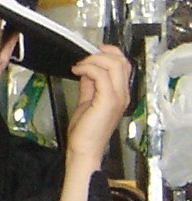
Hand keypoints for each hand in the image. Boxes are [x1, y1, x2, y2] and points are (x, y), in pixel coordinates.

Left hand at [64, 43, 131, 169]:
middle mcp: (123, 94)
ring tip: (79, 65)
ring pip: (114, 65)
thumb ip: (90, 85)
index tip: (91, 52)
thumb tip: (85, 70)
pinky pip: (102, 75)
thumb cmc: (85, 130)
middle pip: (121, 61)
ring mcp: (117, 97)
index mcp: (120, 93)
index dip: (109, 53)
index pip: (123, 65)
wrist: (84, 148)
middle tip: (84, 58)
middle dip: (101, 53)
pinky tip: (77, 71)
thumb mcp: (87, 100)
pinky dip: (88, 68)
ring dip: (93, 60)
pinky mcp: (108, 100)